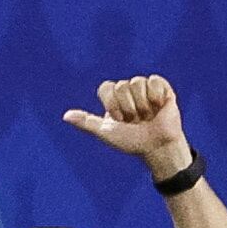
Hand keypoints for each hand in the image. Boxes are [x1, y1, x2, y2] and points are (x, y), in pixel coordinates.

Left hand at [59, 70, 197, 187]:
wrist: (157, 147)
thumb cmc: (132, 142)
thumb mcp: (107, 133)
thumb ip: (87, 122)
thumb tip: (65, 116)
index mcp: (113, 98)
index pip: (106, 88)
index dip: (112, 104)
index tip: (119, 119)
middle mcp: (127, 91)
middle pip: (121, 86)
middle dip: (129, 108)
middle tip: (137, 120)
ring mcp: (144, 89)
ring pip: (137, 82)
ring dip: (143, 105)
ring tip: (148, 116)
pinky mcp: (162, 89)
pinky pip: (154, 80)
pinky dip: (155, 96)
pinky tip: (159, 106)